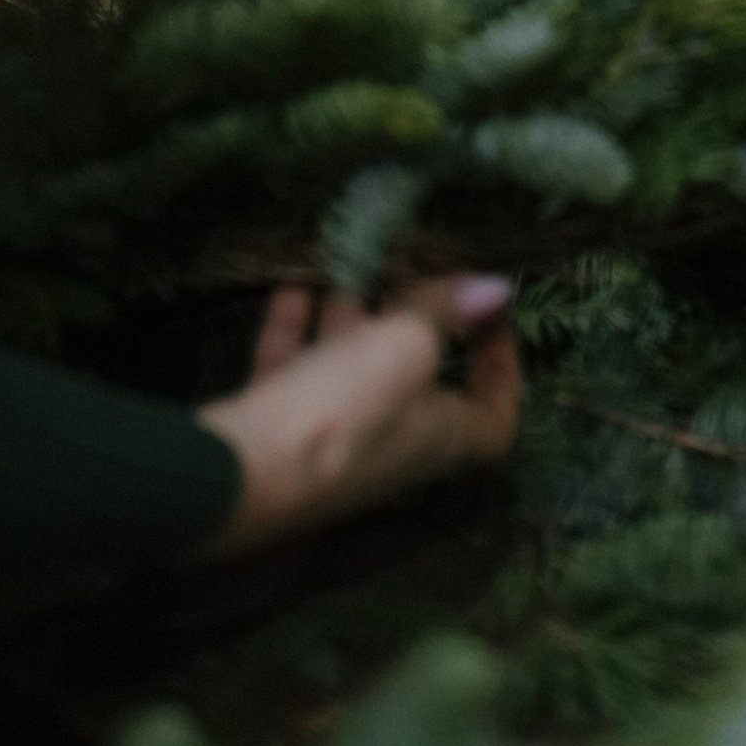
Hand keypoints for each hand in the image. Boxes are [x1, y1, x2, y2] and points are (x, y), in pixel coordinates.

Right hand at [194, 274, 520, 557]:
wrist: (241, 475)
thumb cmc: (345, 410)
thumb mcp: (408, 346)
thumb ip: (446, 312)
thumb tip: (494, 290)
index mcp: (439, 436)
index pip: (494, 420)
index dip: (505, 372)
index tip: (493, 317)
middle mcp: (390, 446)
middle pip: (416, 384)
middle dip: (414, 326)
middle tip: (409, 273)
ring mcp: (330, 444)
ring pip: (351, 375)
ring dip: (351, 323)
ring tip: (350, 270)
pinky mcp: (277, 435)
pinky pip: (293, 375)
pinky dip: (295, 331)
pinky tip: (291, 286)